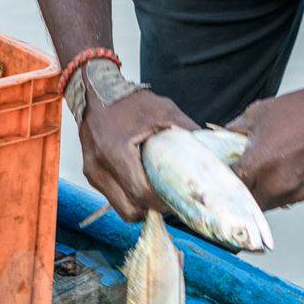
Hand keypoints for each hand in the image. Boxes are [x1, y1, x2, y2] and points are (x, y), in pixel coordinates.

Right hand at [80, 82, 198, 220]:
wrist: (94, 93)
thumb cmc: (129, 101)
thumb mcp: (163, 111)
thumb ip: (187, 131)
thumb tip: (212, 152)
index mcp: (115, 152)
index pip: (140, 193)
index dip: (162, 202)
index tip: (177, 199)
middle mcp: (99, 168)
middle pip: (130, 210)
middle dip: (152, 210)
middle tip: (169, 201)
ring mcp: (93, 173)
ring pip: (121, 208)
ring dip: (141, 207)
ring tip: (157, 195)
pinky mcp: (91, 175)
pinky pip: (114, 197)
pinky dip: (130, 197)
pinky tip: (143, 185)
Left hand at [228, 73, 303, 209]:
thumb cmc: (301, 108)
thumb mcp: (257, 114)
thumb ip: (234, 130)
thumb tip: (218, 136)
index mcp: (257, 165)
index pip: (229, 187)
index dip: (222, 183)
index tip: (221, 178)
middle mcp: (276, 184)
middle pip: (247, 203)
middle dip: (240, 194)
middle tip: (239, 182)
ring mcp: (295, 191)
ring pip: (268, 205)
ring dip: (261, 195)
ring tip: (261, 178)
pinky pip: (289, 199)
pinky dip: (282, 191)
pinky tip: (284, 174)